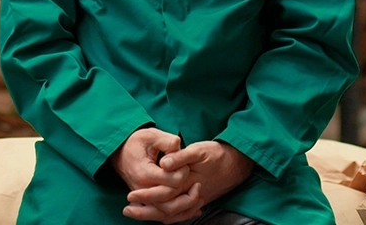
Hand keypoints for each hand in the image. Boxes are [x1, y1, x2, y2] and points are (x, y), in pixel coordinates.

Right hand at [110, 128, 201, 222]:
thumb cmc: (136, 143)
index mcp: (145, 173)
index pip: (172, 181)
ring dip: (186, 207)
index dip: (183, 172)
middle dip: (188, 193)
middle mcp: (143, 190)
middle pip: (170, 202)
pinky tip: (194, 209)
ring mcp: (144, 198)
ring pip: (167, 212)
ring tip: (199, 198)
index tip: (185, 164)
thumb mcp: (150, 135)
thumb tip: (178, 145)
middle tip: (196, 183)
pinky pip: (164, 214)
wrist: (119, 153)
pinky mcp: (147, 202)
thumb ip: (167, 141)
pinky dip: (180, 213)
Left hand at [125, 141, 254, 219]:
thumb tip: (163, 163)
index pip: (163, 196)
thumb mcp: (200, 150)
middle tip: (127, 209)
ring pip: (172, 215)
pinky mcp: (197, 200)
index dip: (145, 196)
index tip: (130, 196)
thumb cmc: (219, 154)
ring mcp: (195, 201)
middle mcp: (191, 196)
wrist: (239, 163)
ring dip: (153, 214)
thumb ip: (181, 157)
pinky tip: (157, 213)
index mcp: (189, 183)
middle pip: (165, 211)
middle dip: (145, 211)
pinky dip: (167, 215)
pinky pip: (180, 213)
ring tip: (136, 212)